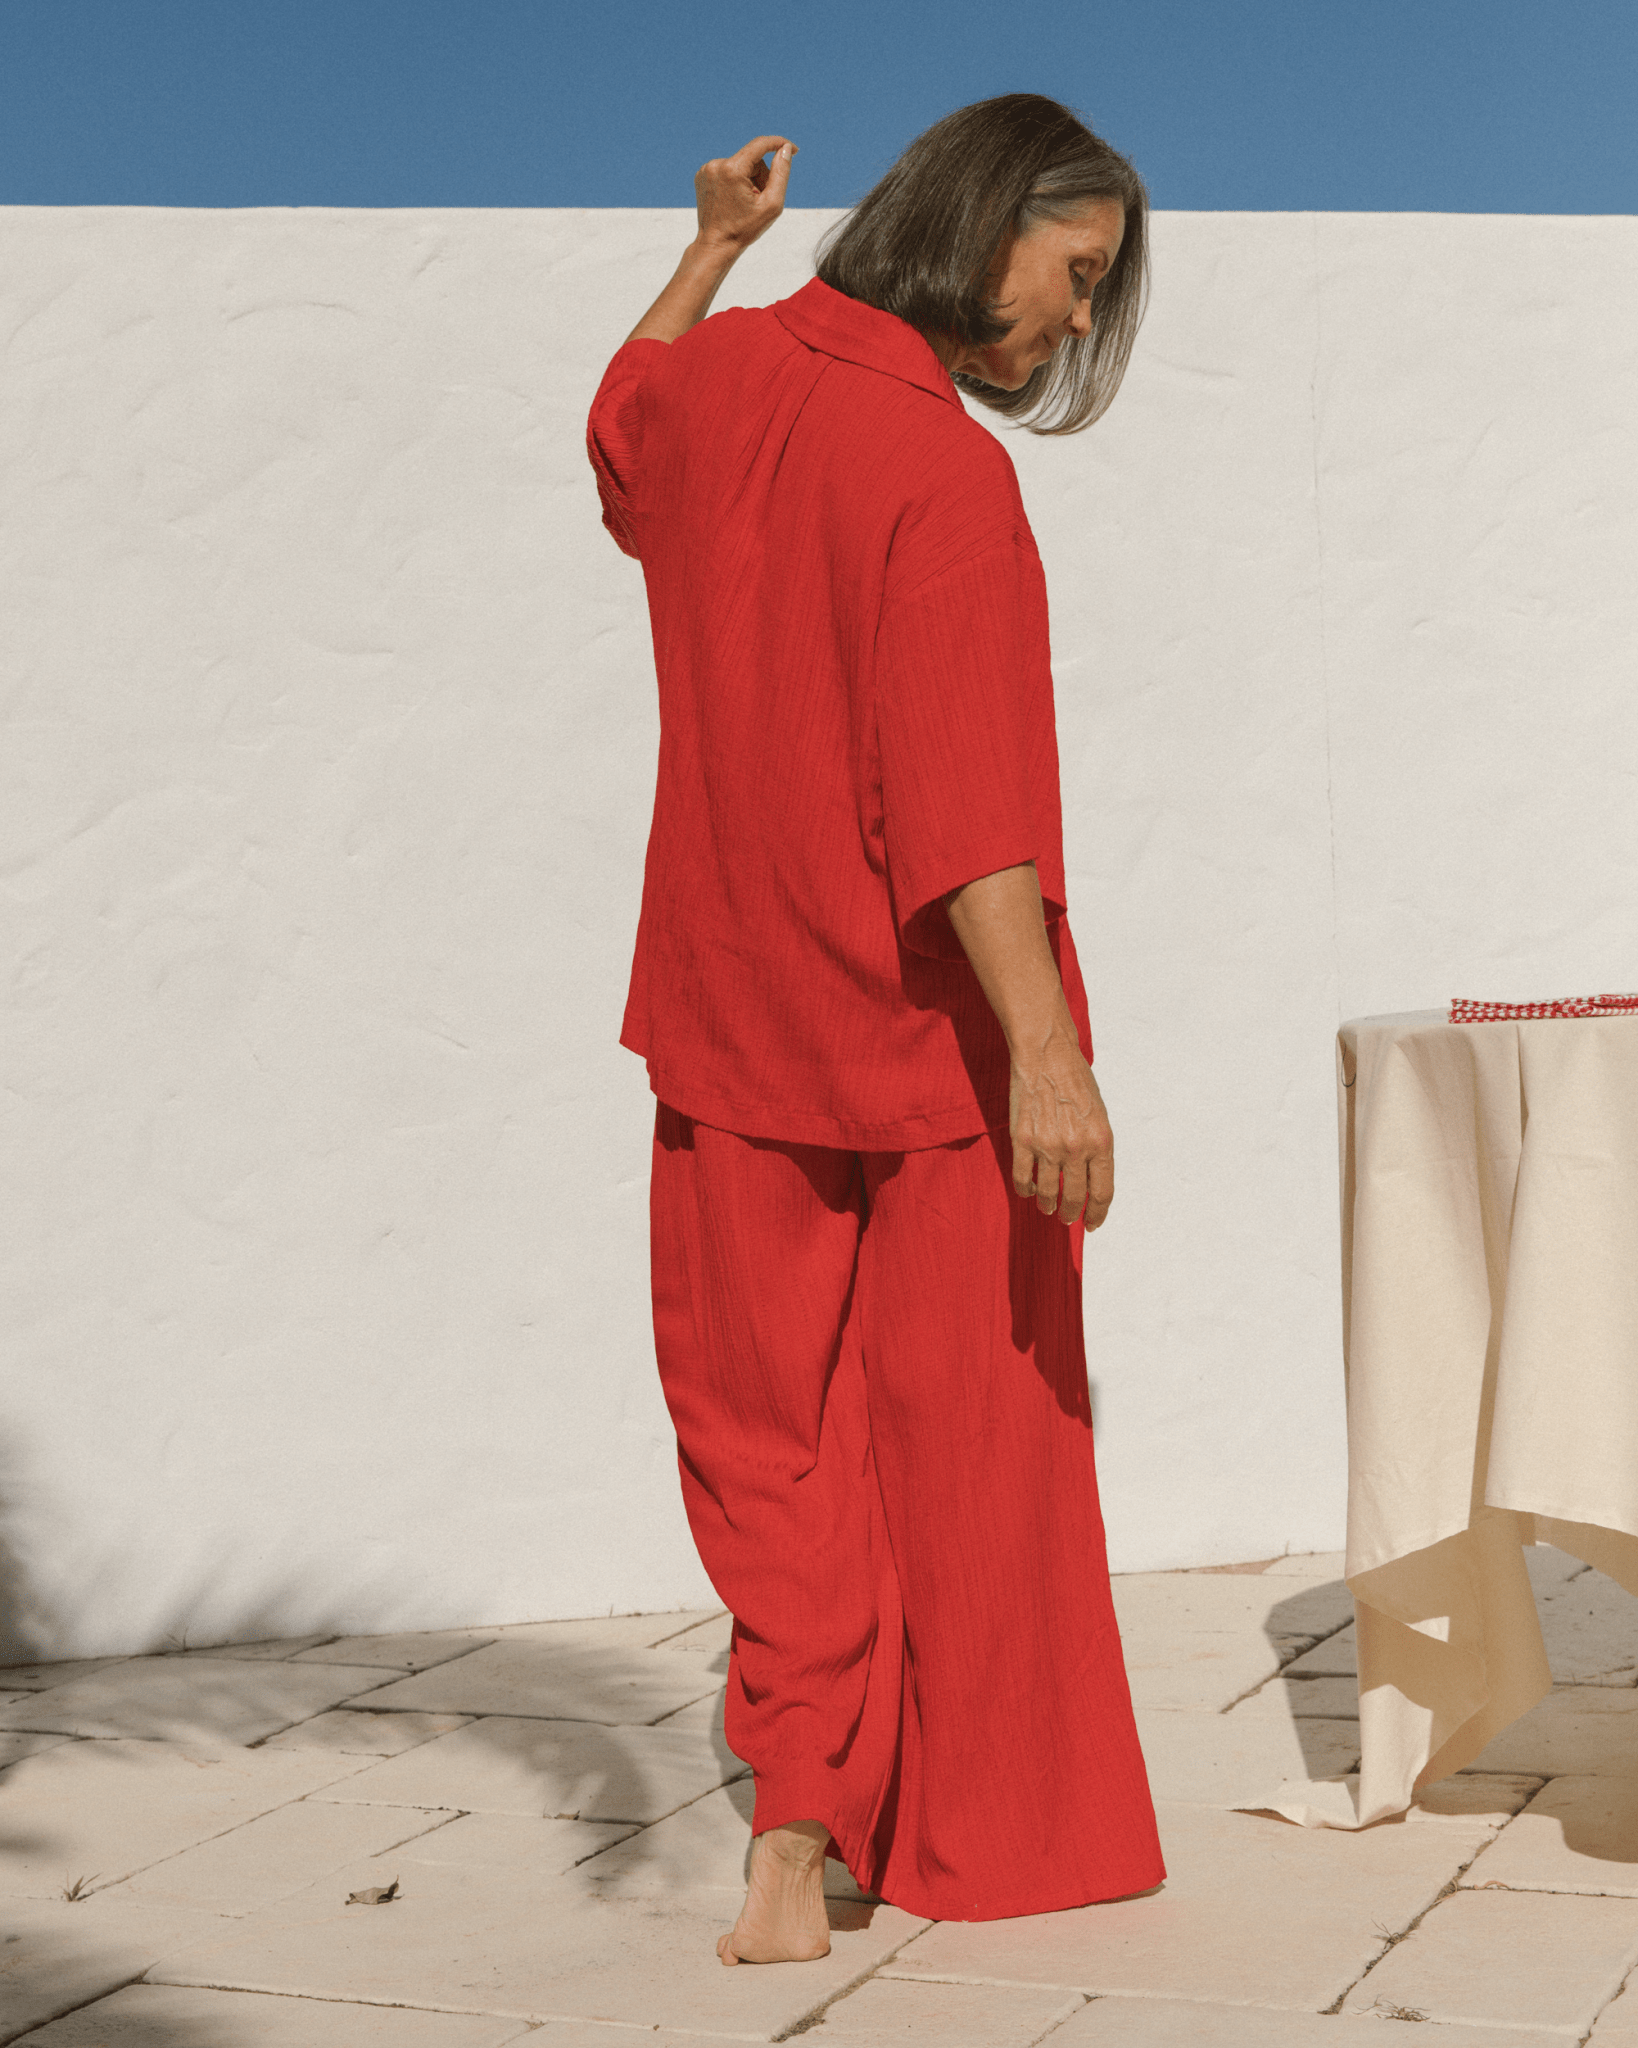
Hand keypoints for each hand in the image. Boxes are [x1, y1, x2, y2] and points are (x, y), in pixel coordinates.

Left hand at [694, 135, 796, 255]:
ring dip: (749, 179)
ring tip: (746, 203)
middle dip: (762, 176)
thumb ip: (781, 174)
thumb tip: (785, 149)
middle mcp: (717, 165)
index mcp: (732, 170)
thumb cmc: (744, 229)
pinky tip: (735, 200)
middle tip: (761, 200)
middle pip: (751, 158)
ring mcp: (707, 169)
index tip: (793, 149)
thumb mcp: (771, 205)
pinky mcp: (703, 175)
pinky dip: (736, 181)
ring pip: (740, 164)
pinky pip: (728, 170)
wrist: (716, 245)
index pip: (760, 145)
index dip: (779, 144)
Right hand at [1010, 1031, 1113, 1229]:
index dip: (1098, 1213)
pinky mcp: (1022, 1140)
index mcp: (1102, 1142)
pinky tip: (1028, 1191)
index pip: (1103, 1192)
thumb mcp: (1100, 1115)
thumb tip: (1090, 1178)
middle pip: (1075, 1197)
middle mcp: (1077, 1148)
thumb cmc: (1076, 1080)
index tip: (1092, 1223)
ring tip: (1048, 1208)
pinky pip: (1022, 1178)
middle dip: (1072, 1214)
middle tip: (1068, 1218)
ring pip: (1047, 1193)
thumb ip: (1096, 1147)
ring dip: (1048, 1206)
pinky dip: (1025, 1190)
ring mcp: (1048, 1146)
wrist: (1047, 1055)